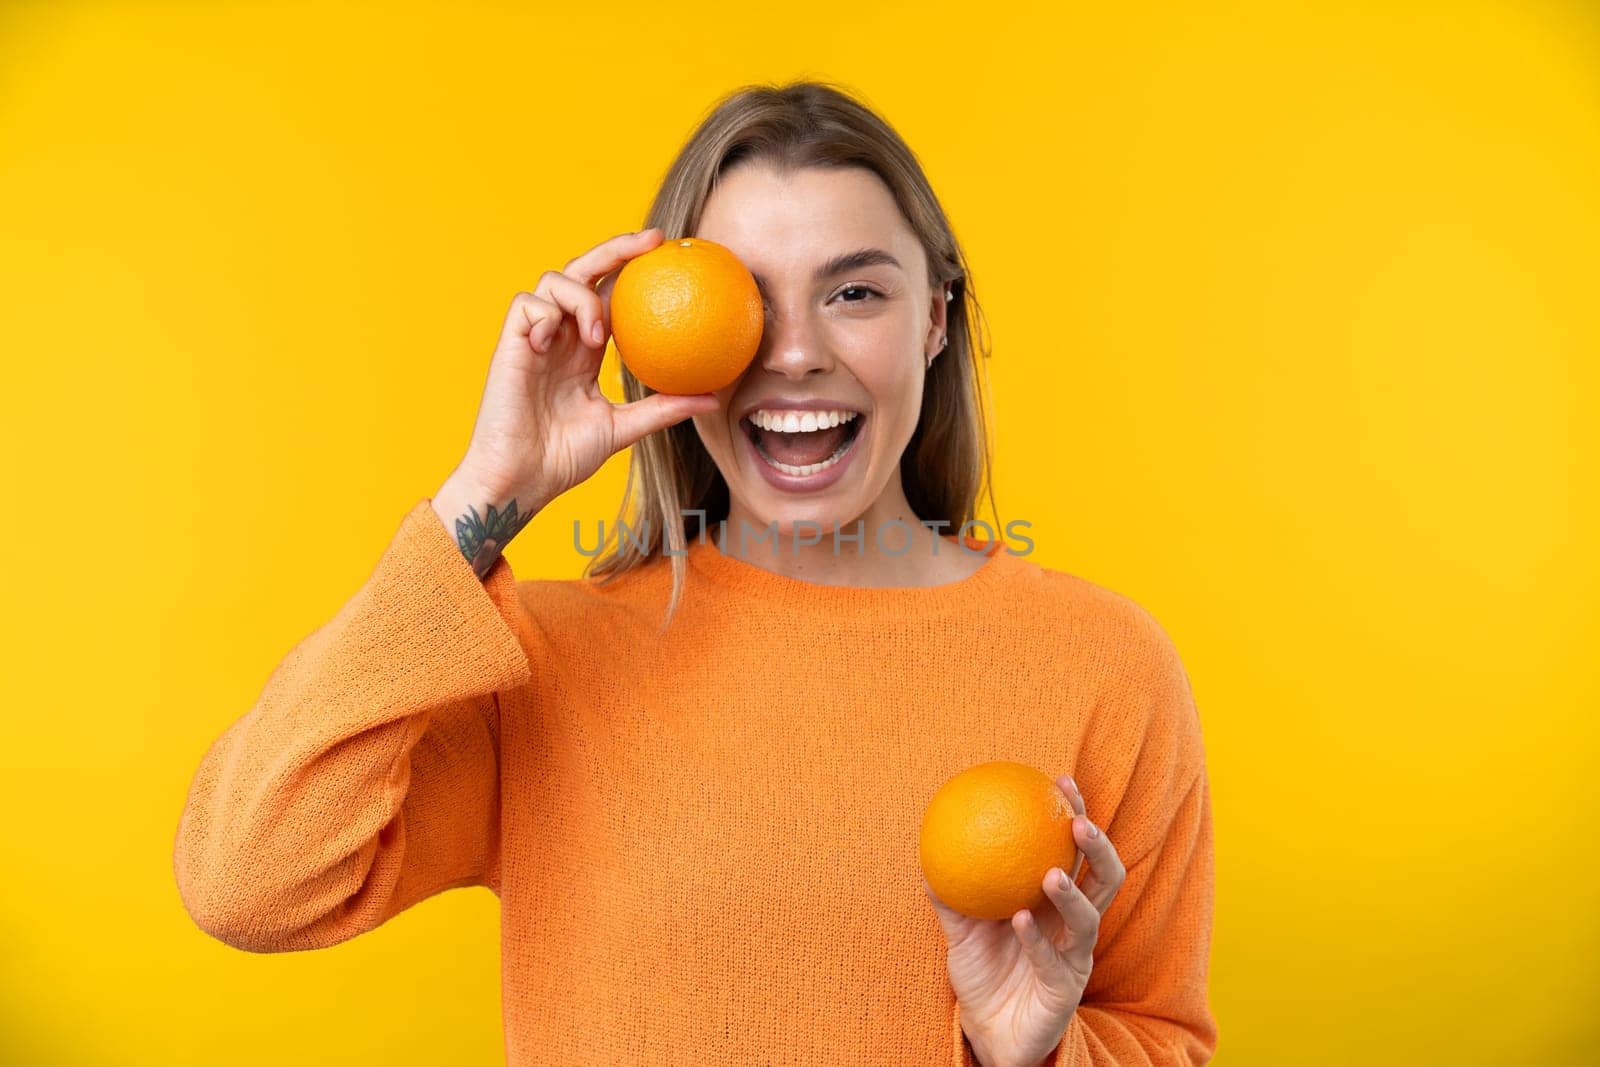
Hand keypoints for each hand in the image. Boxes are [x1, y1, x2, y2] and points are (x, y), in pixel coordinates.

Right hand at [456, 228, 721, 507]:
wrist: (520, 481)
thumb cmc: (562, 460)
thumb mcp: (623, 429)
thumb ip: (662, 409)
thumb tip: (713, 399)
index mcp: (582, 350)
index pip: (608, 295)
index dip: (632, 270)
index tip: (667, 254)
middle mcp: (558, 336)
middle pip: (582, 272)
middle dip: (614, 250)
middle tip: (651, 243)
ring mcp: (532, 338)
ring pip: (553, 281)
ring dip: (582, 298)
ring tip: (597, 337)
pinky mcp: (509, 345)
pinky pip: (527, 305)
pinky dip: (545, 317)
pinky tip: (553, 345)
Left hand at [922, 774, 1127, 1066]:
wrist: (988, 1034)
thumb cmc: (983, 976)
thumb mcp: (961, 930)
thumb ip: (952, 894)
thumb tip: (929, 850)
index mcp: (1056, 904)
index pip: (1075, 852)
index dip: (1076, 815)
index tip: (1062, 782)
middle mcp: (1074, 926)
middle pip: (1103, 878)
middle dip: (1097, 847)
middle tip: (1076, 822)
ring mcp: (1075, 958)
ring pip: (1089, 919)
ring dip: (1072, 894)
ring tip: (1050, 874)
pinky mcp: (1066, 991)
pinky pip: (1053, 961)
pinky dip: (1036, 939)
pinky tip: (1019, 918)